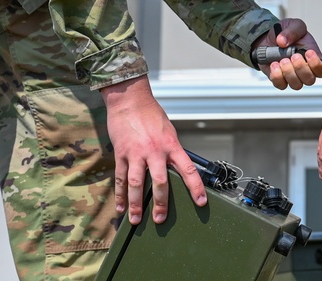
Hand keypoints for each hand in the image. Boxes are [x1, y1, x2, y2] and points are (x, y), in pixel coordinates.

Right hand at [100, 75, 205, 224]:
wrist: (130, 100)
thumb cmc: (151, 114)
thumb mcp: (169, 130)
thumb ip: (171, 150)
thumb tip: (176, 167)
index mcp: (171, 145)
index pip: (188, 169)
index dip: (196, 187)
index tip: (201, 202)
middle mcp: (155, 151)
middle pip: (160, 181)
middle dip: (161, 203)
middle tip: (161, 219)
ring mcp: (136, 153)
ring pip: (136, 183)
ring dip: (136, 204)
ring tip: (135, 220)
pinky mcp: (121, 153)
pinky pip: (120, 177)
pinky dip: (120, 194)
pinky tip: (121, 208)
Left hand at [254, 18, 321, 89]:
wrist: (268, 38)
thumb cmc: (286, 34)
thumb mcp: (293, 24)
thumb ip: (293, 30)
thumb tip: (284, 41)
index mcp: (313, 57)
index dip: (317, 65)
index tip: (308, 52)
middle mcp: (305, 70)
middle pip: (310, 80)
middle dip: (301, 68)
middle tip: (293, 56)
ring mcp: (292, 77)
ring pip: (296, 85)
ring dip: (289, 72)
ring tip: (282, 60)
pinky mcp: (279, 80)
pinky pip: (281, 85)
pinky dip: (277, 76)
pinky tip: (274, 64)